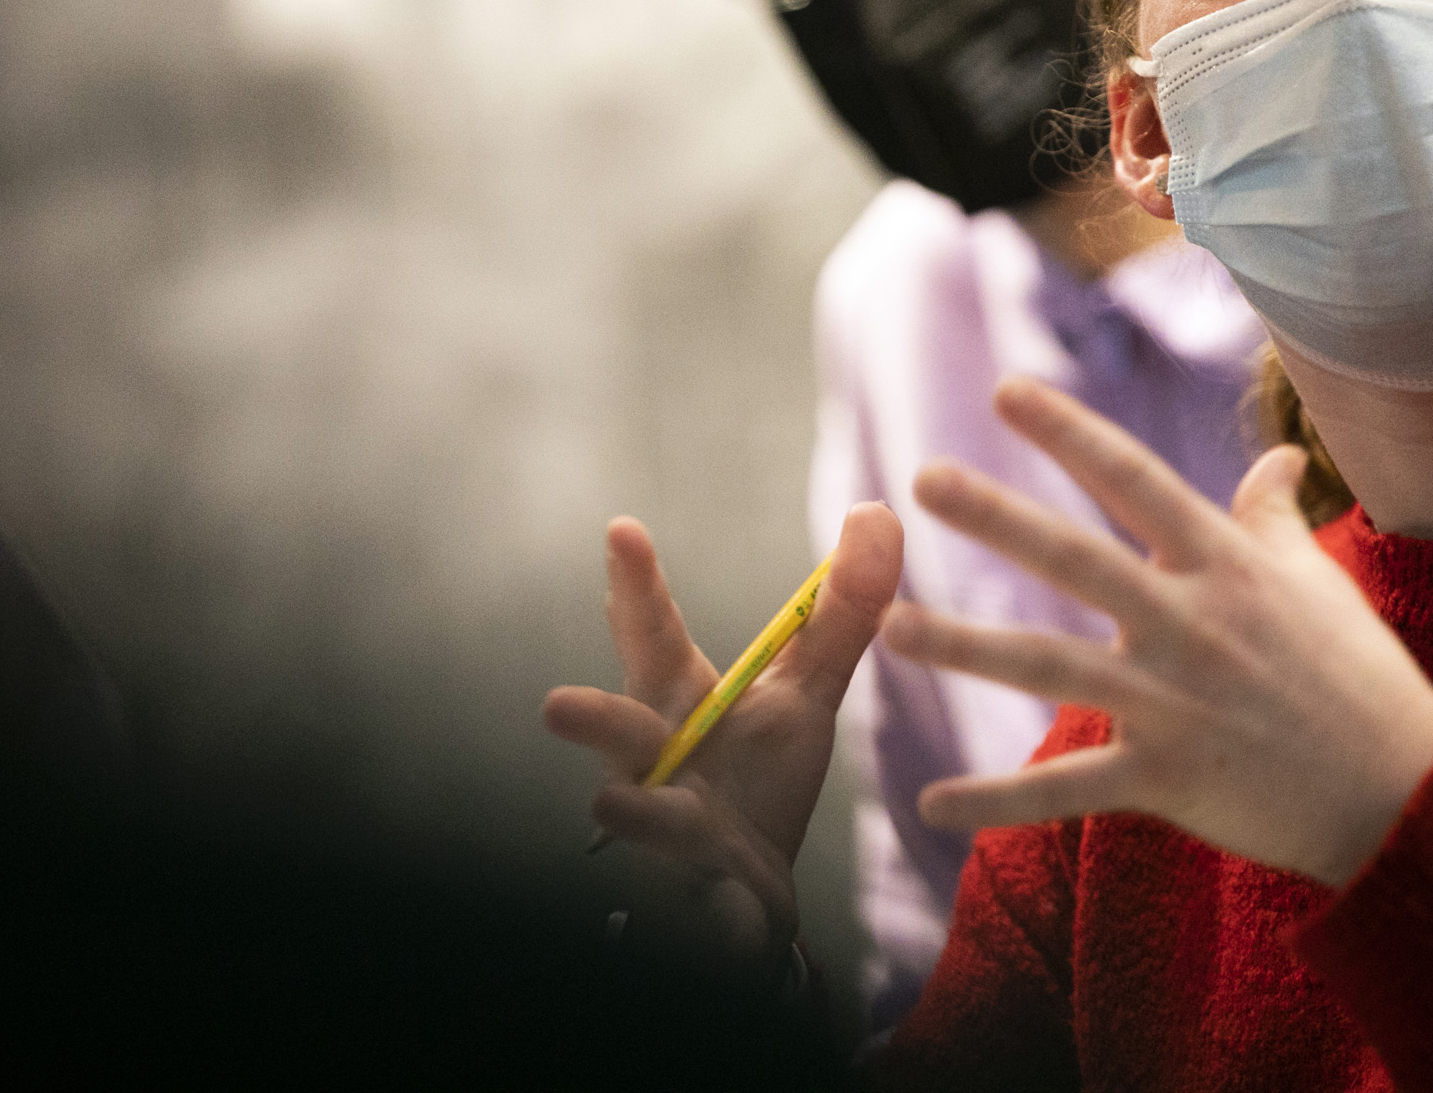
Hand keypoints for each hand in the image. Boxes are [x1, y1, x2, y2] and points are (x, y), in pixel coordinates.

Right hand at [542, 503, 901, 966]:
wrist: (748, 898)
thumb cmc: (757, 777)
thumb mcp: (806, 692)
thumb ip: (841, 609)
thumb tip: (876, 512)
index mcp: (680, 703)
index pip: (653, 638)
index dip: (636, 588)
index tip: (622, 531)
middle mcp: (657, 764)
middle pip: (623, 731)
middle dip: (594, 718)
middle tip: (556, 705)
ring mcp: (671, 834)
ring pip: (646, 822)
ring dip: (633, 814)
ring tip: (609, 808)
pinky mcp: (702, 901)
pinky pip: (713, 913)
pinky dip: (722, 920)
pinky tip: (735, 919)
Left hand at [884, 377, 1432, 887]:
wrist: (1402, 793)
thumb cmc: (1359, 676)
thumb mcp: (1319, 579)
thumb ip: (1273, 516)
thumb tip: (1277, 454)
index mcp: (1225, 566)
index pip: (1137, 481)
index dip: (1071, 435)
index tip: (1007, 392)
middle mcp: (1191, 624)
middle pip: (1078, 560)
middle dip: (999, 517)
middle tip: (923, 477)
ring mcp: (1174, 703)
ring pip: (1050, 667)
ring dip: (966, 647)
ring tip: (890, 627)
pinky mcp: (1166, 779)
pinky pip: (1066, 792)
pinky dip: (996, 802)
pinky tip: (928, 803)